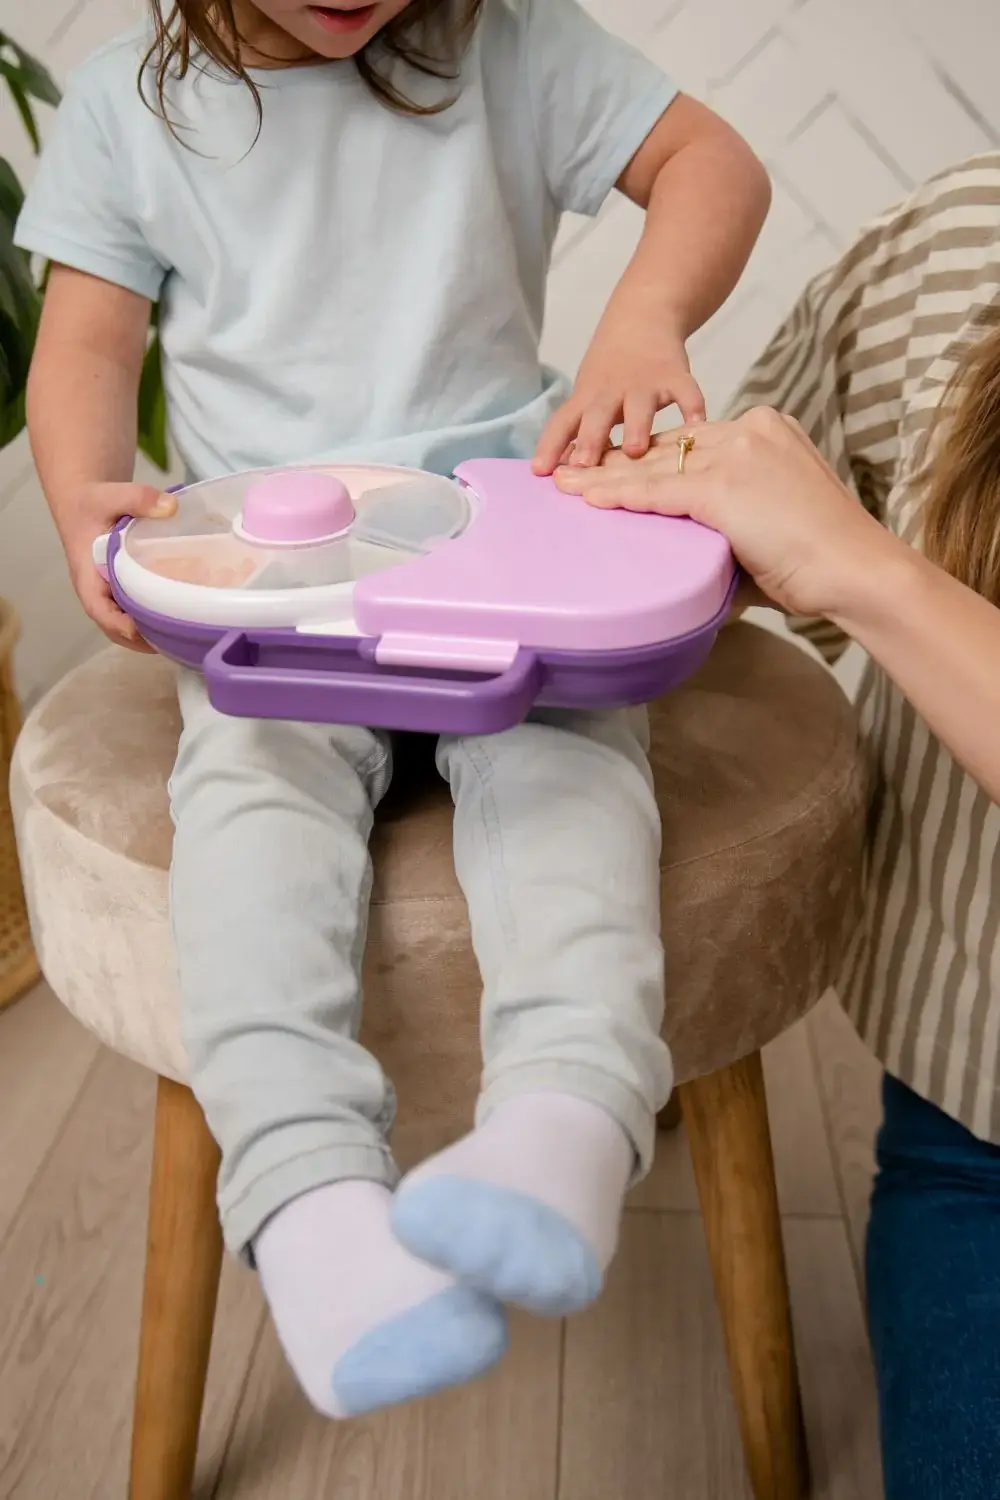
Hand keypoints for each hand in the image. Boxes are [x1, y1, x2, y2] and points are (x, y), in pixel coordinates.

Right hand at [60, 481, 175, 651]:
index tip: (144, 630)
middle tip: (178, 639)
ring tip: (184, 636)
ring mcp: (110, 593)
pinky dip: (154, 618)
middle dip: (142, 639)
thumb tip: (171, 507)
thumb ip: (138, 498)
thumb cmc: (94, 501)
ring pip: (127, 623)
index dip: (119, 625)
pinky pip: (136, 610)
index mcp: (87, 575)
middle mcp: (98, 591)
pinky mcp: (123, 589)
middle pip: (115, 628)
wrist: (86, 499)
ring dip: (150, 634)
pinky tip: (182, 616)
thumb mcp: (111, 494)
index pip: (98, 610)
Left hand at [532, 318, 705, 475]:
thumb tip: (561, 472)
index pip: (563, 422)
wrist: (644, 315)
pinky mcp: (675, 375)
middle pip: (597, 415)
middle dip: (590, 439)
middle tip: (584, 465)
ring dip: (636, 426)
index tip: (539, 471)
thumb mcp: (589, 395)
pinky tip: (696, 427)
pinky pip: (686, 392)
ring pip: (640, 406)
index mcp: (588, 398)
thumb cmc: (610, 370)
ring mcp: (645, 383)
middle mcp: (612, 391)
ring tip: (636, 450)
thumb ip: (579, 432)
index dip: (550, 445)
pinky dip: (693, 407)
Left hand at [555, 407, 894, 620]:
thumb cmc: (823, 560)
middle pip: (668, 448)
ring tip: (564, 484)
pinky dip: (618, 497)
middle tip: (573, 470)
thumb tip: (701, 561)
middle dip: (616, 462)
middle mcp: (750, 431)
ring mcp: (736, 455)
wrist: (855, 568)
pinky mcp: (723, 487)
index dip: (649, 456)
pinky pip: (656, 492)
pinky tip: (586, 498)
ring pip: (654, 467)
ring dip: (603, 478)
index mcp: (768, 429)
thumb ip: (734, 523)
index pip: (693, 442)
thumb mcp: (774, 522)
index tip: (614, 464)